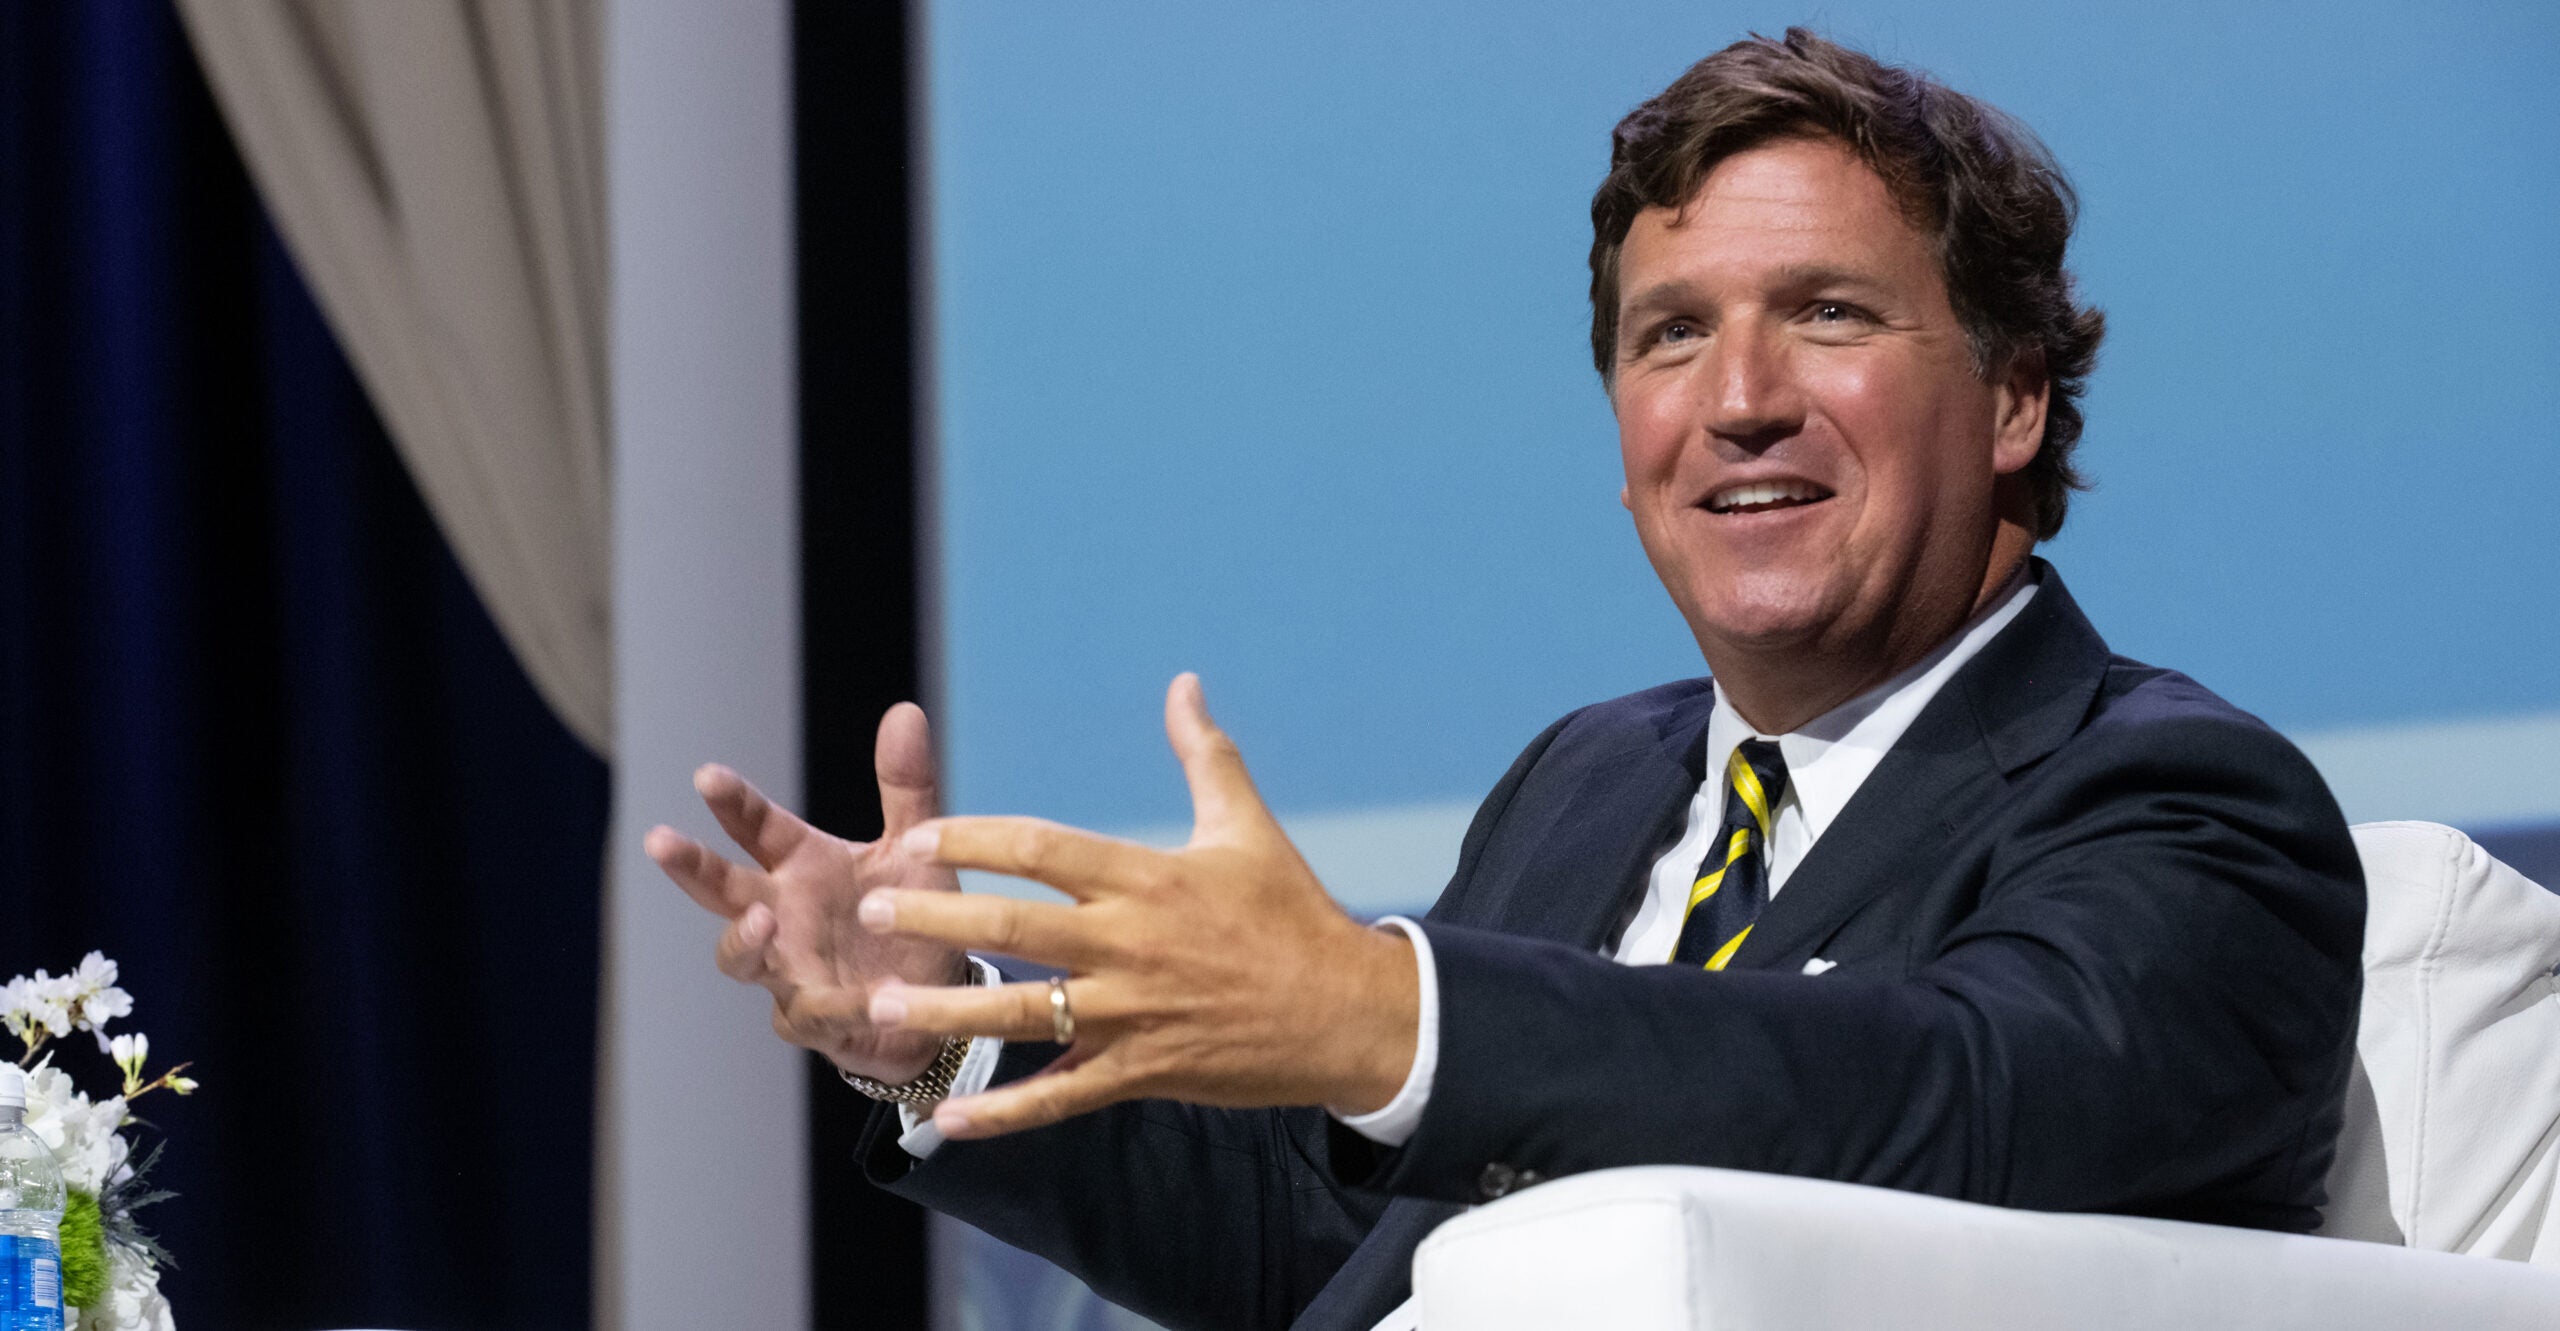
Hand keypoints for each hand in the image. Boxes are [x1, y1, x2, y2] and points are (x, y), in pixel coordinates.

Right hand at [646, 703, 965, 1083]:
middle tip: (660, 841)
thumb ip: (907, 785)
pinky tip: (875, 997)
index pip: (755, 826)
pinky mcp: (818, 1022)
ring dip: (743, 940)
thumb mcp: (918, 846)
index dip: (731, 803)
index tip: (708, 777)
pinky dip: (842, 1007)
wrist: (940, 995)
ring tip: (761, 920)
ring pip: (740, 959)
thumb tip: (905, 709)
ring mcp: (790, 970)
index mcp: (800, 865)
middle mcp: (782, 915)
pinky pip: (817, 1016)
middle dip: (690, 866)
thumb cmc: (914, 913)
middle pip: (720, 890)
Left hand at [857, 673, 1420, 1139]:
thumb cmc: (1294, 915)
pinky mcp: (1142, 1072)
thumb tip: (1184, 684)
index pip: (1040, 850)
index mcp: (1147, 880)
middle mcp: (1131, 946)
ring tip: (881, 1012)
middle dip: (932, 921)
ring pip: (1022, 1017)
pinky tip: (945, 1119)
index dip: (972, 841)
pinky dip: (1002, 1113)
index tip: (917, 838)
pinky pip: (1060, 1097)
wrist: (1349, 1014)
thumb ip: (1204, 755)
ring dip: (946, 1017)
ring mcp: (1133, 1015)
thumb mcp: (1248, 828)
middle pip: (1012, 930)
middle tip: (869, 914)